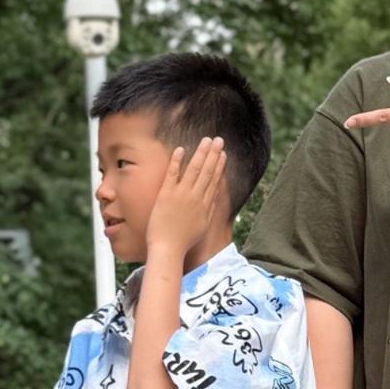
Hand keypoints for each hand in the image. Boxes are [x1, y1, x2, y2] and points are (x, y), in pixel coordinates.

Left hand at [145, 136, 225, 255]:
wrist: (168, 248)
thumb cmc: (184, 240)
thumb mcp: (203, 225)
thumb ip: (210, 209)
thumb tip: (215, 195)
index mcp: (205, 205)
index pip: (214, 180)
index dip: (219, 165)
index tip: (223, 153)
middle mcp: (196, 197)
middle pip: (207, 171)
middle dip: (214, 154)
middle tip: (219, 140)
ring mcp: (181, 195)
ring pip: (194, 169)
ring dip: (201, 153)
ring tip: (206, 140)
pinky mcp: (166, 195)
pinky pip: (172, 174)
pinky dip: (177, 161)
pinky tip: (181, 149)